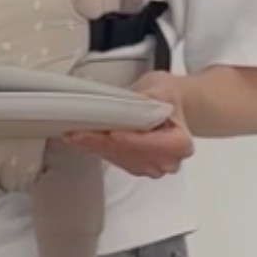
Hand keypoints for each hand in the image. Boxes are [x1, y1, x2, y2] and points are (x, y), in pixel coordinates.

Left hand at [65, 72, 193, 179]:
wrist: (170, 105)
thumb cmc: (168, 97)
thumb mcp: (161, 88)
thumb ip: (147, 99)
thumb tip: (126, 105)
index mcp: (180, 144)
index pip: (151, 145)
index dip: (130, 140)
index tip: (111, 133)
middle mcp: (168, 162)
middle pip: (130, 154)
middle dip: (104, 143)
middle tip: (80, 133)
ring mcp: (151, 168)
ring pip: (119, 159)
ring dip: (96, 147)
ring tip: (75, 135)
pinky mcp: (136, 168)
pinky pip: (114, 160)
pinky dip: (98, 149)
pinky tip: (83, 140)